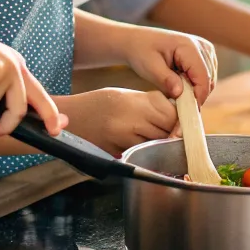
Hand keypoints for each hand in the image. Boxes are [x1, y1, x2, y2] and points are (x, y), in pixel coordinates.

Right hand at [63, 88, 177, 155]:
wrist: (70, 119)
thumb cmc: (98, 104)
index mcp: (134, 102)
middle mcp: (130, 121)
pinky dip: (144, 151)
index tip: (178, 120)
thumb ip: (150, 104)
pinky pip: (141, 153)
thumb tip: (176, 116)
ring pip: (156, 145)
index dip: (178, 118)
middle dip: (172, 132)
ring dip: (159, 143)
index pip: (171, 114)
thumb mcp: (124, 95)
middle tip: (172, 131)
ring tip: (153, 137)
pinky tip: (139, 144)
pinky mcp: (118, 154)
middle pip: (167, 131)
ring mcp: (124, 140)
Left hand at [117, 24, 217, 104]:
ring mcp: (205, 50)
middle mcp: (202, 46)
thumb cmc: (141, 51)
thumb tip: (180, 93)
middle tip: (177, 105)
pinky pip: (205, 77)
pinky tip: (180, 85)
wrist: (137, 41)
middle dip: (195, 95)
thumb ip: (165, 80)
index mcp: (189, 46)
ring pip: (209, 81)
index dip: (197, 97)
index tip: (186, 112)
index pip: (203, 77)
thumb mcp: (149, 67)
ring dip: (195, 91)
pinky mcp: (204, 56)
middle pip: (208, 80)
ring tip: (174, 91)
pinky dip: (195, 86)